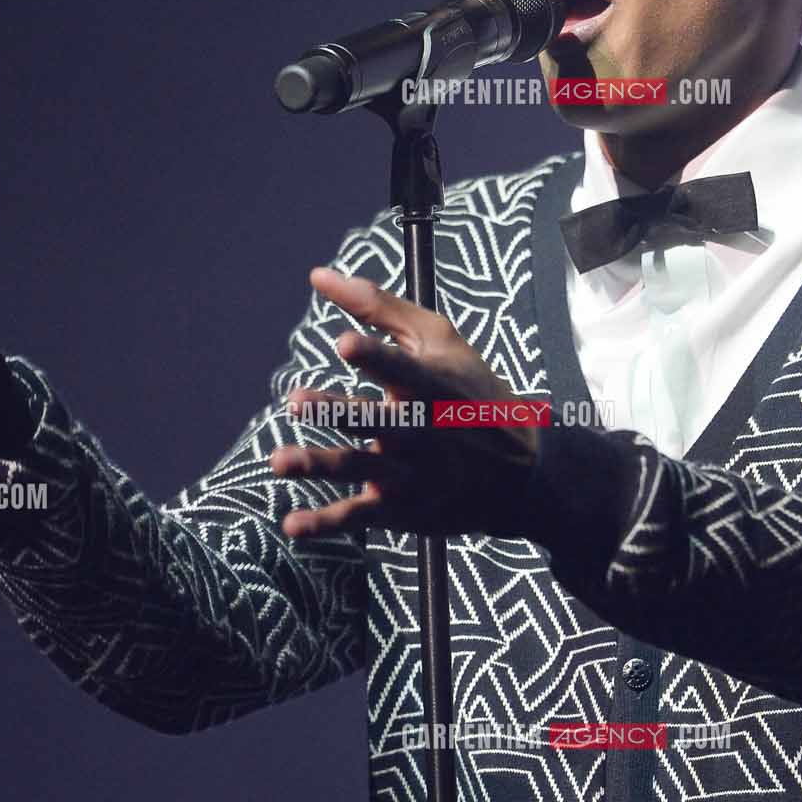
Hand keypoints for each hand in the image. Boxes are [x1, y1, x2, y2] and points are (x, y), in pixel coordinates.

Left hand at [269, 267, 541, 539]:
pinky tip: (292, 525)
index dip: (374, 356)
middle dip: (336, 411)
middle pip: (375, 421)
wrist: (521, 471)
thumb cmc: (469, 391)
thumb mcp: (438, 340)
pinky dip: (325, 523)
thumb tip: (318, 275)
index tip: (344, 343)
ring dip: (319, 465)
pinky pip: (359, 516)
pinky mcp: (402, 508)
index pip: (401, 368)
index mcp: (431, 385)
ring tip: (279, 461)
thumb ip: (377, 306)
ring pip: (360, 469)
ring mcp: (411, 473)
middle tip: (296, 401)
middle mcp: (421, 430)